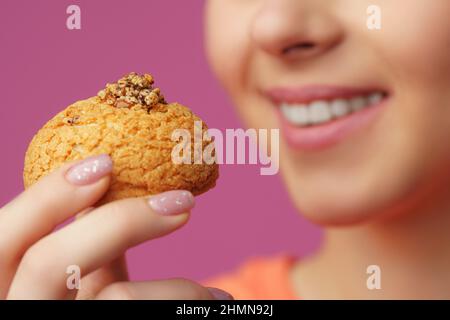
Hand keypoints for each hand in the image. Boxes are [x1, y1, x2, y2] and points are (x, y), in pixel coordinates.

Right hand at [0, 154, 232, 299]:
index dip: (44, 198)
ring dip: (180, 287)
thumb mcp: (89, 291)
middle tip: (183, 201)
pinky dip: (191, 302)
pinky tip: (214, 305)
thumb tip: (112, 187)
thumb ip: (90, 253)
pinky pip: (142, 312)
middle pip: (44, 262)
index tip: (105, 163)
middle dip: (118, 222)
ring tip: (215, 297)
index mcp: (11, 295)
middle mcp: (22, 318)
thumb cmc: (114, 316)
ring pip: (114, 297)